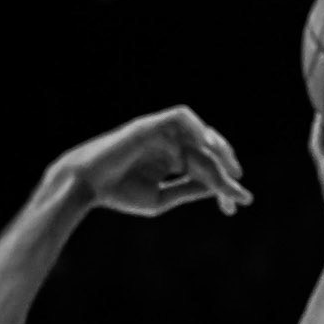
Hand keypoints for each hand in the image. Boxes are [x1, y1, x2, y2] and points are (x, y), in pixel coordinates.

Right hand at [48, 107, 252, 218]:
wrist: (87, 185)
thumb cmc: (119, 193)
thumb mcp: (162, 198)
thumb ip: (189, 190)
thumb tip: (220, 188)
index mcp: (171, 162)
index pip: (205, 170)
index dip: (223, 187)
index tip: (235, 206)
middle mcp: (169, 144)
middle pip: (207, 153)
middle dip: (225, 172)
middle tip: (236, 190)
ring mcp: (160, 133)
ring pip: (199, 133)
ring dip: (218, 146)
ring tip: (230, 166)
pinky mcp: (150, 124)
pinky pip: (180, 117)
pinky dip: (197, 127)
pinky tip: (208, 147)